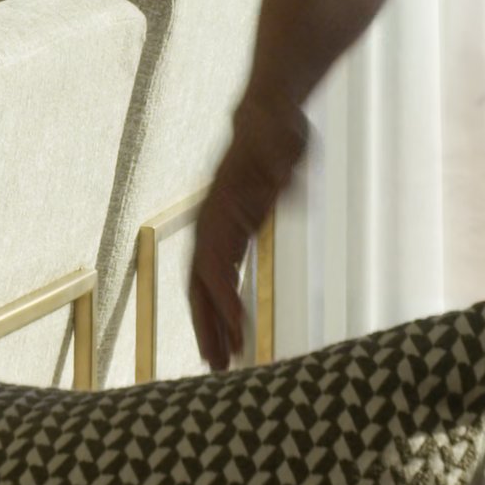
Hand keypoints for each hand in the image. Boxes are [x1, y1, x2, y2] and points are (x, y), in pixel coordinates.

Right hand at [187, 95, 308, 369]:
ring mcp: (219, 231)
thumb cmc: (276, 130)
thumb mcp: (282, 140)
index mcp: (223, 209)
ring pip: (206, 288)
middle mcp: (213, 225)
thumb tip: (283, 173)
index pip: (215, 264)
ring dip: (211, 325)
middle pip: (201, 285)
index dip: (223, 299)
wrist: (267, 117)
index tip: (237, 330)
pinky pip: (221, 280)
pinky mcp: (232, 234)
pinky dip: (223, 308)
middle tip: (218, 367)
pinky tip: (234, 332)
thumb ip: (279, 158)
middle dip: (208, 326)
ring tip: (221, 363)